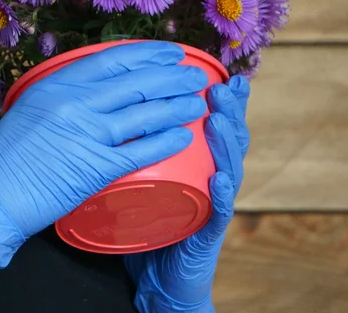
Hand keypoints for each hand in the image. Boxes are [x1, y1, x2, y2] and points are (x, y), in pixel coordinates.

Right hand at [0, 42, 209, 292]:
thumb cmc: (7, 154)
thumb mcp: (31, 107)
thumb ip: (65, 95)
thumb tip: (101, 88)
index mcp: (57, 84)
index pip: (113, 60)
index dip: (148, 53)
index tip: (172, 53)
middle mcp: (75, 104)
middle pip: (136, 83)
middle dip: (172, 76)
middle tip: (197, 76)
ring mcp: (87, 135)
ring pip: (144, 114)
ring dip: (176, 106)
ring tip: (198, 103)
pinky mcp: (95, 169)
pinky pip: (140, 151)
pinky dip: (165, 142)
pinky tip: (184, 137)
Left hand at [125, 75, 250, 312]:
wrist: (159, 274)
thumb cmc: (151, 217)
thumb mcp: (148, 173)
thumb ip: (144, 144)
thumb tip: (119, 106)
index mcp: (199, 161)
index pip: (214, 123)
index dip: (222, 99)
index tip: (222, 73)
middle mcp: (212, 176)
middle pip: (228, 138)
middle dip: (228, 110)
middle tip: (220, 87)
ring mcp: (212, 204)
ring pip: (229, 168)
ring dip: (226, 143)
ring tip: (218, 120)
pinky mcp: (207, 231)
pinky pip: (218, 211)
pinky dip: (221, 193)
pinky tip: (219, 178)